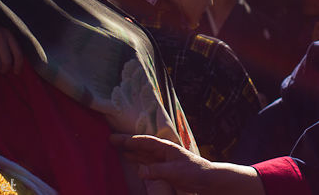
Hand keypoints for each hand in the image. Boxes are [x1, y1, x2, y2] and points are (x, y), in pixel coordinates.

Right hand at [0, 6, 23, 74]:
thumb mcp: (1, 32)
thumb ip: (7, 44)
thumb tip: (11, 63)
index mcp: (8, 35)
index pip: (18, 54)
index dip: (19, 66)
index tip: (16, 73)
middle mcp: (0, 38)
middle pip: (7, 62)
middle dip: (4, 70)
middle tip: (0, 71)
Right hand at [111, 134, 262, 194]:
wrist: (209, 180)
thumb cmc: (195, 172)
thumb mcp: (176, 172)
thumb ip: (157, 171)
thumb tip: (139, 170)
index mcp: (166, 148)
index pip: (144, 142)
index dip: (129, 140)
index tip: (115, 138)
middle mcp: (163, 152)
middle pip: (141, 146)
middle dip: (126, 142)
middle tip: (110, 139)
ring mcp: (164, 160)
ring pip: (143, 154)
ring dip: (130, 151)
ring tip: (116, 149)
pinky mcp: (165, 170)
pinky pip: (147, 164)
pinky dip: (137, 161)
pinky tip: (131, 162)